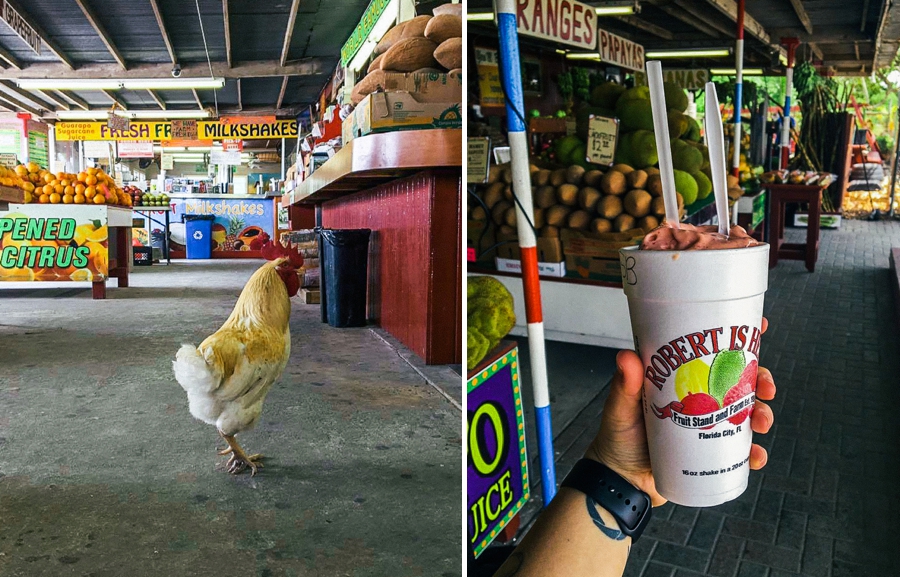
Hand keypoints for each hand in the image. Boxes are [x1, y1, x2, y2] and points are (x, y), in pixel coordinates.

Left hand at [584, 318, 775, 506]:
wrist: (621, 481)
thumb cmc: (618, 438)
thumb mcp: (620, 407)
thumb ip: (624, 386)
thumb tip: (627, 356)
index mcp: (681, 380)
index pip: (711, 353)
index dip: (738, 340)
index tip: (761, 327)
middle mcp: (699, 399)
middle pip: (738, 381)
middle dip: (761, 380)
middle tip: (766, 388)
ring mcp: (708, 425)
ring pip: (746, 413)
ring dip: (762, 414)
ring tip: (761, 421)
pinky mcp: (711, 453)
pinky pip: (740, 451)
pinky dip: (754, 453)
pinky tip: (756, 456)